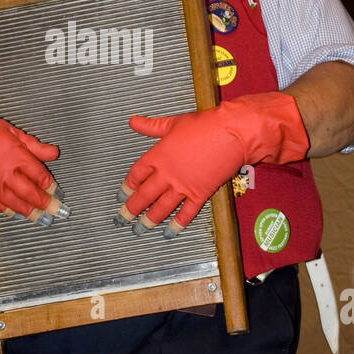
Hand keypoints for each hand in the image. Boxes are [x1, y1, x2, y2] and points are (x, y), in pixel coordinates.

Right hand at [0, 99, 60, 218]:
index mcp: (17, 155)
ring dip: (29, 211)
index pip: (40, 176)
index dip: (50, 185)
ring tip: (39, 217)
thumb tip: (53, 152)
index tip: (55, 190)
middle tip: (54, 210)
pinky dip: (8, 210)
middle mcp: (6, 173)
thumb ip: (34, 145)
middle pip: (31, 193)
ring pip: (16, 204)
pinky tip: (15, 212)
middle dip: (45, 203)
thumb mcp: (11, 131)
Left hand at [119, 91, 308, 231]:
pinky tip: (171, 231)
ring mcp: (183, 186)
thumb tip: (134, 122)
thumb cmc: (205, 126)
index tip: (121, 195)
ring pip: (161, 208)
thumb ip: (151, 126)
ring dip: (150, 220)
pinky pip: (187, 212)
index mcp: (158, 156)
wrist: (232, 134)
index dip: (127, 186)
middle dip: (131, 209)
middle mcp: (167, 174)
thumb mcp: (173, 123)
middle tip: (123, 219)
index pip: (136, 175)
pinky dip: (178, 223)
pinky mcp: (200, 194)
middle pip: (144, 196)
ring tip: (141, 229)